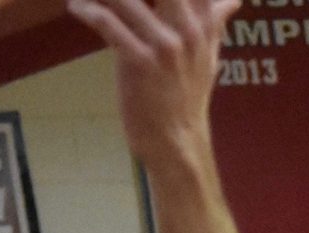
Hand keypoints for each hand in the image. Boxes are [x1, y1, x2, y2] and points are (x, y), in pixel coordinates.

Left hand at [66, 0, 237, 167]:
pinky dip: (88, 10)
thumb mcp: (209, 56)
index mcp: (203, 23)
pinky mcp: (140, 62)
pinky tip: (75, 6)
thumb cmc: (187, 100)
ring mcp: (164, 45)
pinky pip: (109, 24)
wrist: (176, 143)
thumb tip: (232, 0)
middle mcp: (187, 29)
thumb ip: (214, 21)